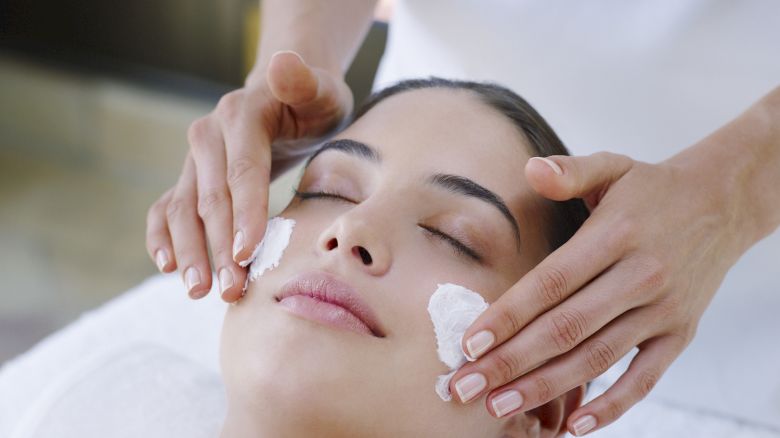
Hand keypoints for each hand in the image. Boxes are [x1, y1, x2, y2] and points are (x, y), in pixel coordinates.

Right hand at [145, 51, 352, 300]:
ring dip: (190, 252)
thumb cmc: (313, 105)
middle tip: (232, 290)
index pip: (242, 171)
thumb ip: (304, 82)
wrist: (286, 104)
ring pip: (182, 209)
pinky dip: (162, 238)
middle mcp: (208, 136)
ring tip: (200, 291)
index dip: (244, 214)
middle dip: (219, 247)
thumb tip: (282, 64)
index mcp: (240, 115)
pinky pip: (166, 210)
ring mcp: (194, 160)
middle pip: (210, 198)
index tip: (248, 254)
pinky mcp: (189, 179)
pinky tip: (168, 268)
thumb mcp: (321, 90)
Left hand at [449, 151, 744, 434]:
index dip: (508, 315)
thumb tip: (531, 169)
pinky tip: (576, 425)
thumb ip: (570, 171)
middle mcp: (639, 276)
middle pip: (566, 328)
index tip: (469, 343)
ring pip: (597, 358)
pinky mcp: (680, 334)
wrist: (722, 203)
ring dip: (547, 388)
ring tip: (501, 407)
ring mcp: (663, 310)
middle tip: (466, 386)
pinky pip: (646, 378)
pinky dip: (614, 406)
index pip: (551, 282)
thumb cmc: (652, 189)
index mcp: (615, 235)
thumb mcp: (612, 166)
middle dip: (511, 362)